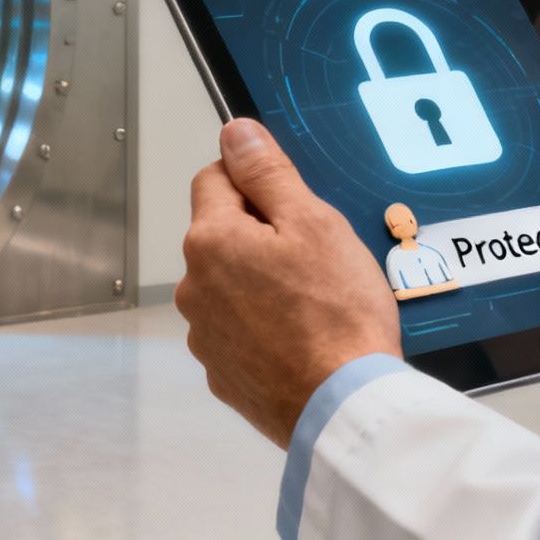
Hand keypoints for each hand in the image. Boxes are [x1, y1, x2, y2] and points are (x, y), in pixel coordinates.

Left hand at [175, 119, 401, 448]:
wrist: (345, 406)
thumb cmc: (336, 316)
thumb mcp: (313, 223)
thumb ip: (267, 173)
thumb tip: (235, 134)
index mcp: (211, 240)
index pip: (214, 179)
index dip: (255, 182)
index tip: (290, 202)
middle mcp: (194, 287)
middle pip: (222, 234)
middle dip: (261, 236)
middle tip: (315, 257)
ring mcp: (205, 334)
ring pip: (231, 285)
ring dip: (261, 284)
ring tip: (314, 304)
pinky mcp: (223, 372)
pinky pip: (239, 332)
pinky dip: (264, 328)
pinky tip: (303, 337)